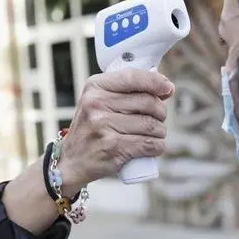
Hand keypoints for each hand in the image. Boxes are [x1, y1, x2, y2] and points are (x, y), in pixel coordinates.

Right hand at [58, 70, 174, 194]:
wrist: (71, 161)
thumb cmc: (92, 129)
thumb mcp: (99, 102)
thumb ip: (125, 91)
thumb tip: (165, 87)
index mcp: (95, 86)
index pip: (133, 77)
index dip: (155, 82)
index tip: (168, 89)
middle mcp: (96, 103)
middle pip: (147, 102)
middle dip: (161, 112)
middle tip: (158, 118)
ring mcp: (103, 125)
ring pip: (151, 125)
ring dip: (160, 131)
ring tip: (155, 134)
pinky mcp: (112, 147)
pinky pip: (149, 144)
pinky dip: (158, 146)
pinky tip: (154, 146)